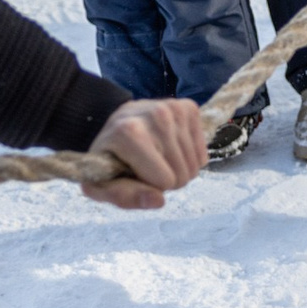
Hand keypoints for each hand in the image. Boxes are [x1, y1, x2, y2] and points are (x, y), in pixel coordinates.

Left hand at [81, 97, 206, 208]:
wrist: (116, 127)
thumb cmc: (109, 160)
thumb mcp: (104, 186)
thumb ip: (126, 197)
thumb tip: (159, 200)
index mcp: (129, 132)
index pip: (166, 181)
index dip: (151, 186)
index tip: (135, 174)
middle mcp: (156, 114)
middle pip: (183, 174)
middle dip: (167, 178)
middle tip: (146, 166)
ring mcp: (175, 108)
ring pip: (195, 165)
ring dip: (178, 168)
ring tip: (156, 156)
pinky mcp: (188, 107)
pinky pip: (202, 151)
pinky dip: (189, 156)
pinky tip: (170, 148)